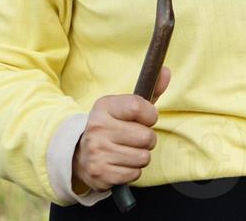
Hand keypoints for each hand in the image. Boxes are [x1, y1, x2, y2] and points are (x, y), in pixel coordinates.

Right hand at [71, 65, 170, 195]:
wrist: (79, 154)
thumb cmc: (111, 127)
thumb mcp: (126, 106)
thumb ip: (150, 91)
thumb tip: (166, 71)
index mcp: (104, 106)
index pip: (139, 107)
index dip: (150, 115)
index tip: (145, 118)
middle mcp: (97, 128)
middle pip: (146, 137)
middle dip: (147, 140)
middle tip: (133, 138)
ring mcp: (97, 151)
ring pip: (143, 157)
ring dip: (140, 156)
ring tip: (126, 150)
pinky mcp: (100, 173)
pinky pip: (134, 174)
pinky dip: (132, 171)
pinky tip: (120, 163)